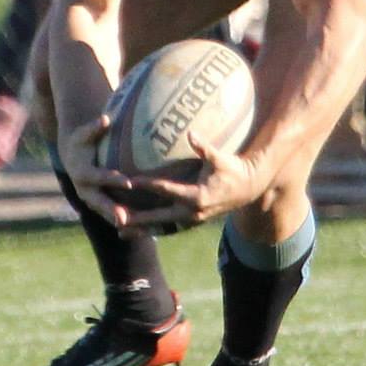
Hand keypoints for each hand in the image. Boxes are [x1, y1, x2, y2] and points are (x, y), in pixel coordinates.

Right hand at [58, 114, 140, 227]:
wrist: (70, 156)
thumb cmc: (81, 141)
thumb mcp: (84, 133)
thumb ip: (95, 128)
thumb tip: (105, 119)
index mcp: (81, 172)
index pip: (99, 177)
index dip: (113, 180)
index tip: (129, 182)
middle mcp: (83, 189)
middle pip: (98, 202)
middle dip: (111, 210)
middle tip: (125, 218)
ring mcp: (89, 199)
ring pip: (103, 212)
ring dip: (117, 220)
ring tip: (134, 228)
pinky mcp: (96, 205)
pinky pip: (108, 215)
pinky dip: (119, 221)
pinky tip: (136, 227)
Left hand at [114, 132, 265, 231]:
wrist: (248, 189)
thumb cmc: (233, 170)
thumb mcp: (220, 159)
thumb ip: (204, 148)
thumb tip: (192, 133)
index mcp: (197, 196)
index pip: (167, 190)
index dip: (148, 185)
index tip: (130, 182)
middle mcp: (192, 213)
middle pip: (159, 217)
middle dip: (138, 218)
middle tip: (116, 219)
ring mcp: (192, 220)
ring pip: (163, 228)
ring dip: (142, 230)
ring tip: (120, 233)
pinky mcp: (192, 223)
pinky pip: (169, 229)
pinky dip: (153, 230)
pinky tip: (137, 232)